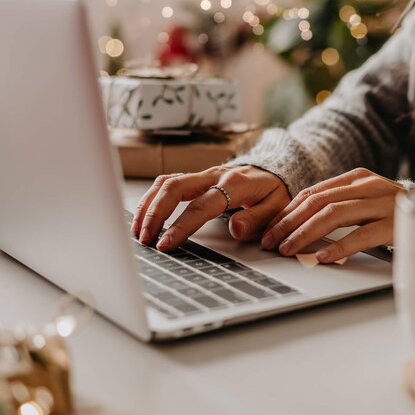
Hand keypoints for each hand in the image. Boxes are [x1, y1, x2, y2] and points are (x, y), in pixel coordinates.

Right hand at [132, 166, 290, 250]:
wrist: (274, 169)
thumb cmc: (274, 191)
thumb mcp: (277, 206)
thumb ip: (257, 218)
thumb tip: (235, 229)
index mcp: (235, 184)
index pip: (202, 205)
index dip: (181, 225)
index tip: (166, 244)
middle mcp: (214, 175)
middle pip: (175, 187)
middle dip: (155, 213)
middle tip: (144, 239)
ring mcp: (202, 175)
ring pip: (166, 182)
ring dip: (147, 205)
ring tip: (137, 231)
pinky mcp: (195, 178)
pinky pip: (167, 182)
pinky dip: (151, 198)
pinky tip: (142, 216)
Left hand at [260, 168, 403, 262]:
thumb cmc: (395, 212)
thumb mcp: (364, 200)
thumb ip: (337, 204)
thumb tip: (297, 221)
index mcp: (357, 177)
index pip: (312, 192)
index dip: (287, 212)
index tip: (270, 230)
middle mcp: (368, 185)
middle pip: (318, 202)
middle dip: (289, 223)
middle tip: (272, 242)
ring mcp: (383, 203)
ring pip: (334, 215)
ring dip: (305, 234)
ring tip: (289, 250)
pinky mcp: (396, 224)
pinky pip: (361, 235)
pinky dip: (339, 248)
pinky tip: (323, 258)